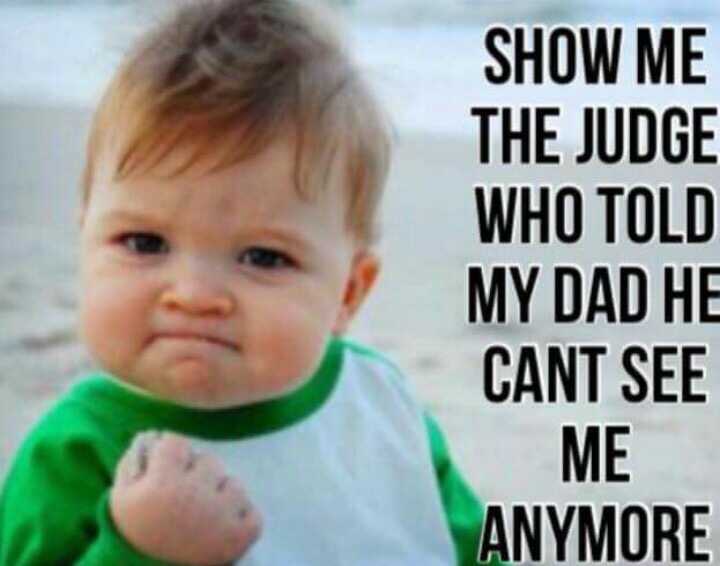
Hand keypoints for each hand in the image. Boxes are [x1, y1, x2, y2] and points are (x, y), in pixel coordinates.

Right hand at [110, 431, 261, 564]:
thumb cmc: (134, 533)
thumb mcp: (121, 498)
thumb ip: (134, 462)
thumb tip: (152, 435)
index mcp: (163, 483)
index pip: (178, 442)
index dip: (172, 455)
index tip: (167, 470)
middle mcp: (194, 496)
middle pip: (210, 461)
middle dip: (198, 475)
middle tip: (185, 498)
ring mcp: (220, 517)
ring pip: (235, 485)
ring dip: (223, 496)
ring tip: (205, 516)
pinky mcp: (238, 538)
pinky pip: (254, 514)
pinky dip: (242, 520)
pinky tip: (222, 529)